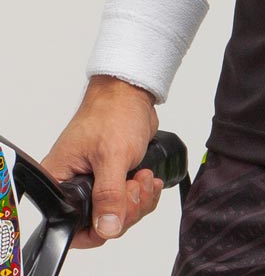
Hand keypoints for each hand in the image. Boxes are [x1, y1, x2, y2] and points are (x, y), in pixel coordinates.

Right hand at [42, 76, 163, 247]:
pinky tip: (148, 179)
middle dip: (125, 209)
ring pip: (117, 215)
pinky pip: (128, 203)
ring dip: (138, 200)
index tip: (118, 213)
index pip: (71, 227)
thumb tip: (107, 228)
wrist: (132, 92)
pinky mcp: (112, 179)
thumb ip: (109, 195)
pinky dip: (142, 195)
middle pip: (99, 224)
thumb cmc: (113, 112)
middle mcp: (72, 186)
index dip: (97, 228)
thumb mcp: (112, 156)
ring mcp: (94, 184)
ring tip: (143, 176)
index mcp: (59, 181)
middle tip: (135, 184)